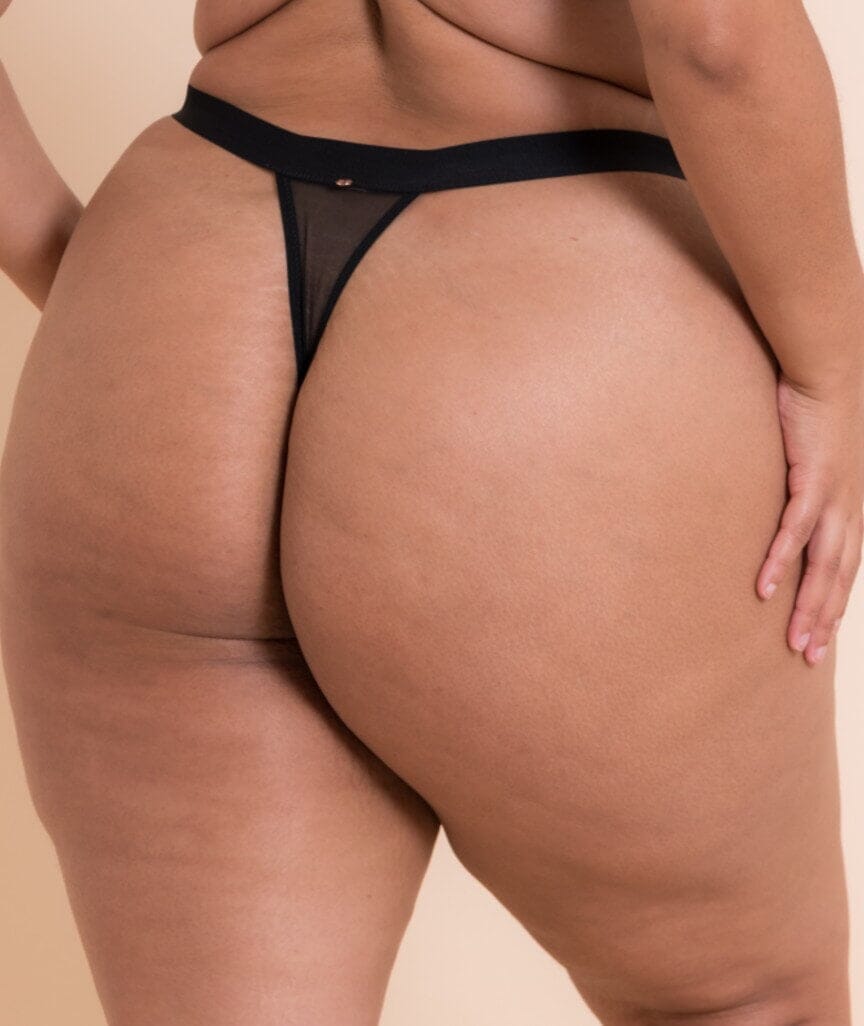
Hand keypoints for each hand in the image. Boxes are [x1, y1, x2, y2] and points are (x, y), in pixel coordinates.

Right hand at [757, 370, 863, 665]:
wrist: (831, 366)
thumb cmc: (819, 408)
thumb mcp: (817, 455)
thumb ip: (807, 484)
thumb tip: (789, 502)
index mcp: (852, 505)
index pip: (846, 567)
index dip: (834, 604)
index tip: (820, 637)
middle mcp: (851, 507)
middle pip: (839, 576)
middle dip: (824, 620)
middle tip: (806, 657)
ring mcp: (836, 495)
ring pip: (825, 565)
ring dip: (809, 606)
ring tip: (793, 641)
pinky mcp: (814, 478)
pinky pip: (795, 530)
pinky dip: (780, 561)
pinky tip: (764, 589)